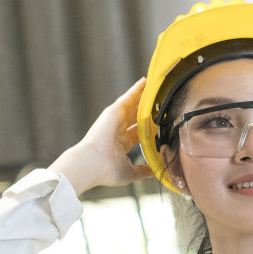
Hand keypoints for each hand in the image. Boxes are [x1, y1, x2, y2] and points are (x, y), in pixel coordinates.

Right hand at [47, 78, 152, 192]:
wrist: (92, 164)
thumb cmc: (107, 171)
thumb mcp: (130, 172)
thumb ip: (142, 170)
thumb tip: (154, 172)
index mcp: (121, 145)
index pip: (137, 133)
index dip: (148, 128)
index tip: (159, 123)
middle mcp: (118, 130)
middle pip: (135, 116)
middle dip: (146, 109)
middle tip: (160, 100)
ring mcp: (115, 120)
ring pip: (132, 104)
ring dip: (142, 95)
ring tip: (155, 85)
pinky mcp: (113, 111)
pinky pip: (127, 97)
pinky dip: (136, 89)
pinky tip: (145, 81)